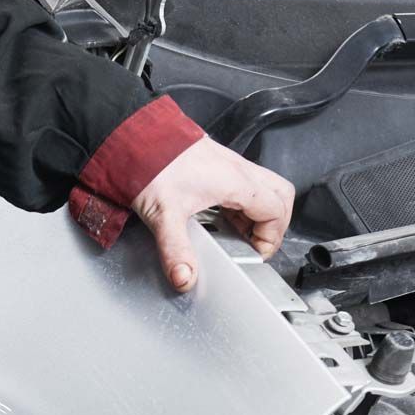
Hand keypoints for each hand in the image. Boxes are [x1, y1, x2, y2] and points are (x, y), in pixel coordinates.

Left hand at [130, 138, 294, 292]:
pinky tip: (222, 217)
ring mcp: (228, 164)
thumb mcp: (164, 215)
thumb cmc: (151, 165)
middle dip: (275, 223)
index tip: (253, 254)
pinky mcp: (215, 163)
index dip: (271, 238)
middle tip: (256, 243)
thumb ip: (176, 250)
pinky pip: (244, 184)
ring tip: (238, 234)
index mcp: (236, 181)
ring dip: (258, 214)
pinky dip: (242, 204)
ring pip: (265, 188)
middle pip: (280, 195)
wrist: (134, 137)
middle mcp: (237, 169)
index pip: (276, 212)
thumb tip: (184, 277)